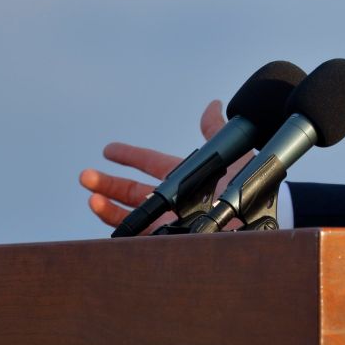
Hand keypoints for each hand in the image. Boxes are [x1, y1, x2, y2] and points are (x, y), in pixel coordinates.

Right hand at [78, 99, 244, 231]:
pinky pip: (140, 236)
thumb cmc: (251, 188)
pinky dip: (121, 227)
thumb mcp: (234, 155)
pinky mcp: (170, 240)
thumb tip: (213, 105)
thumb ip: (217, 131)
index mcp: (186, 179)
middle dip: (108, 183)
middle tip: (85, 176)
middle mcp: (175, 201)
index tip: (108, 150)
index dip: (131, 156)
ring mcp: (171, 221)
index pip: (152, 164)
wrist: (259, 220)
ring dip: (108, 205)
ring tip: (92, 197)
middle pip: (133, 191)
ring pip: (132, 213)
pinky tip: (106, 217)